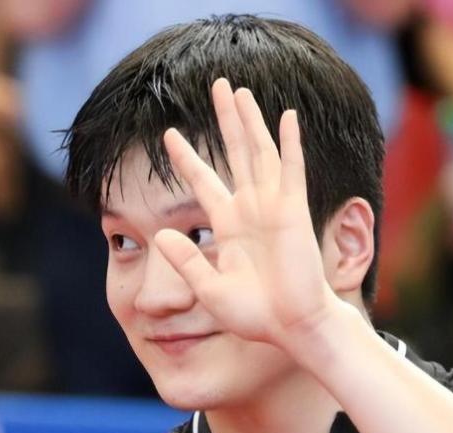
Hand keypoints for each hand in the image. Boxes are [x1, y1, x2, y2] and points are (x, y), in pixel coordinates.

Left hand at [155, 79, 338, 348]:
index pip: (203, 181)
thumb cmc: (254, 313)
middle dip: (224, 120)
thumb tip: (158, 236)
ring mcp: (273, 207)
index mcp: (228, 225)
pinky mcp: (294, 211)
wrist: (290, 326)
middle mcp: (249, 209)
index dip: (186, 158)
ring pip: (259, 152)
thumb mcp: (209, 289)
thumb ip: (185, 262)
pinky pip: (291, 170)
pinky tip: (286, 116)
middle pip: (234, 153)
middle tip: (216, 86)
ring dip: (249, 121)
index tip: (169, 134)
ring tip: (237, 90)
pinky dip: (290, 143)